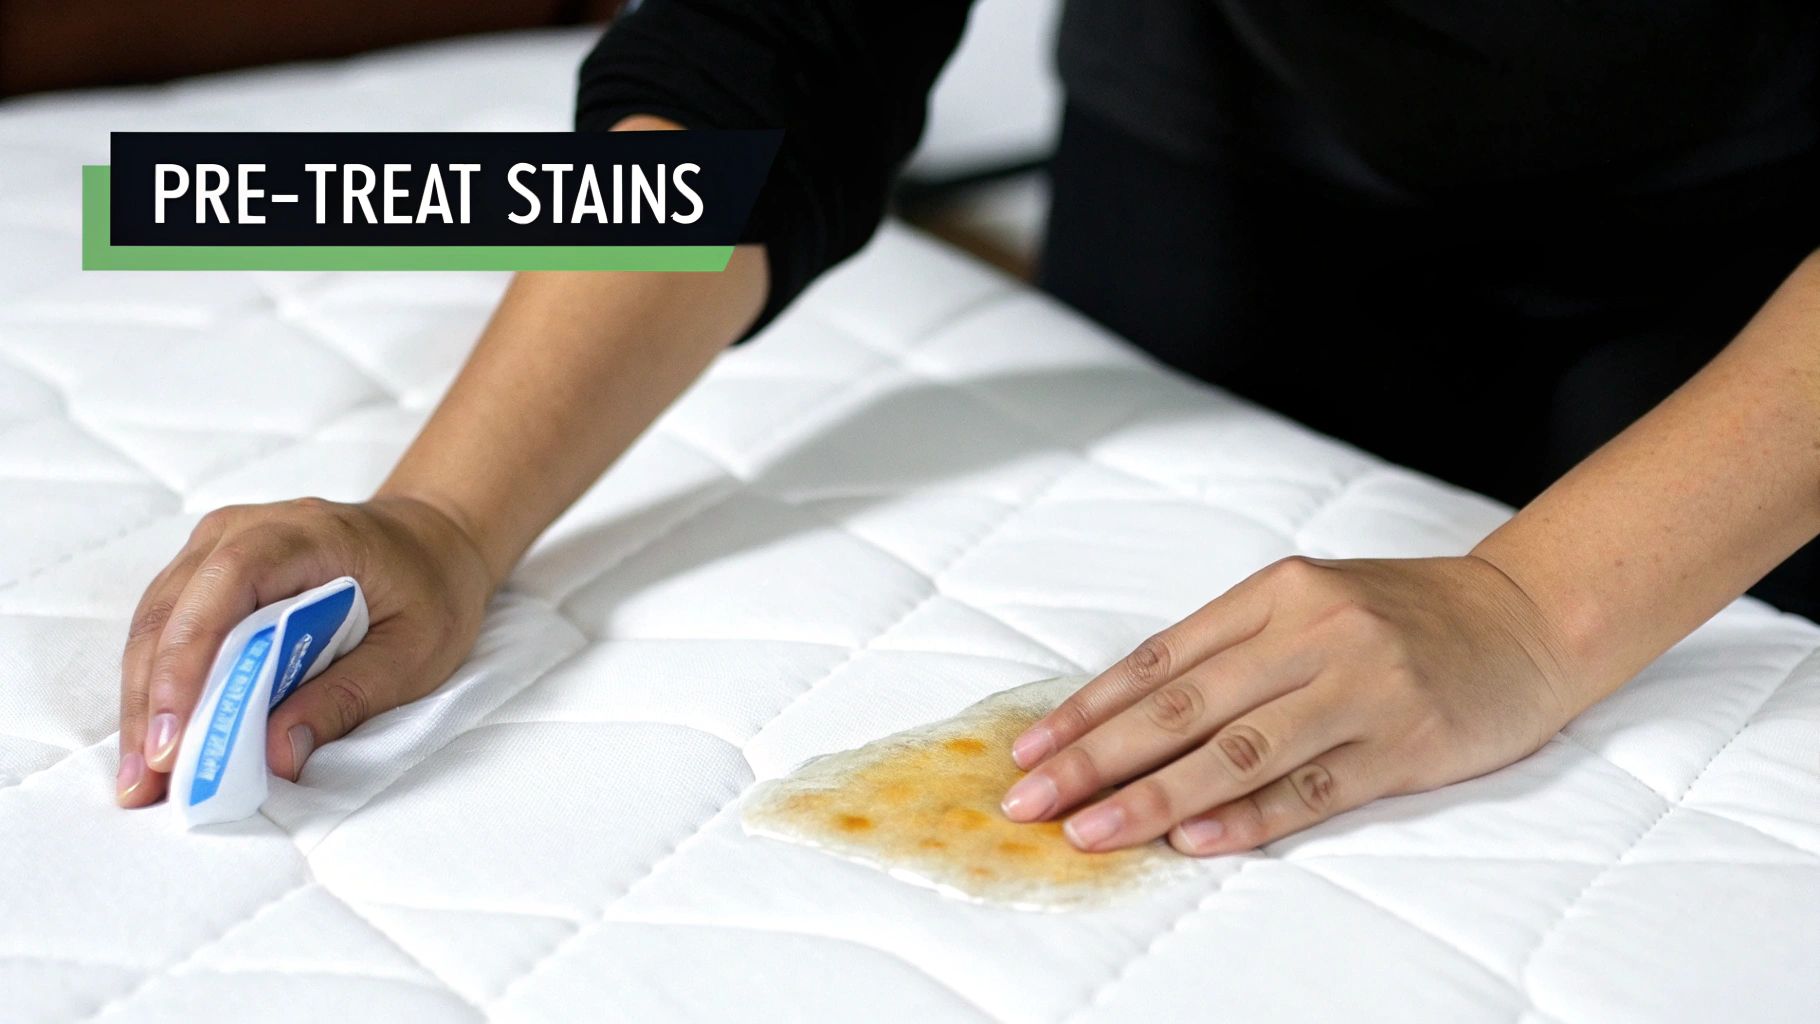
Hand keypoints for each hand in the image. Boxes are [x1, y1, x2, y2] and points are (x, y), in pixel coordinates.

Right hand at [115, 495, 493, 806]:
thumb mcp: (416, 650)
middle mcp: (246, 529)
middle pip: (174, 610)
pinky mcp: (209, 573)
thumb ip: (348, 698)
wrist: (431, 539)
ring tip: (141, 778)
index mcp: (305, 534)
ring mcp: (218, 546)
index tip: (173, 735)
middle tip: (146, 782)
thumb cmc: (431, 588)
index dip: (188, 659)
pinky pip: (168, 626)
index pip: (226, 583)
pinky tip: (156, 741)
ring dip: (144, 702)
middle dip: (153, 701)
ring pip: (157, 622)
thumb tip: (278, 755)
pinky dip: (159, 685)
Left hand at [1000, 555, 1578, 854]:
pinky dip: (1247, 818)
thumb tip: (1129, 717)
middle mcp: (1312, 633)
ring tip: (1092, 831)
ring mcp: (1360, 689)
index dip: (1088, 709)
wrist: (1528, 618)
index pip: (1159, 660)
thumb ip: (1233, 650)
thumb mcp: (1312, 604)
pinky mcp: (1404, 744)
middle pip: (1182, 706)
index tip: (1031, 750)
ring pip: (1236, 752)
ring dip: (1153, 797)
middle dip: (1095, 759)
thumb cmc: (1404, 615)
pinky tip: (1191, 839)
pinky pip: (1311, 789)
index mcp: (1277, 593)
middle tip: (1032, 799)